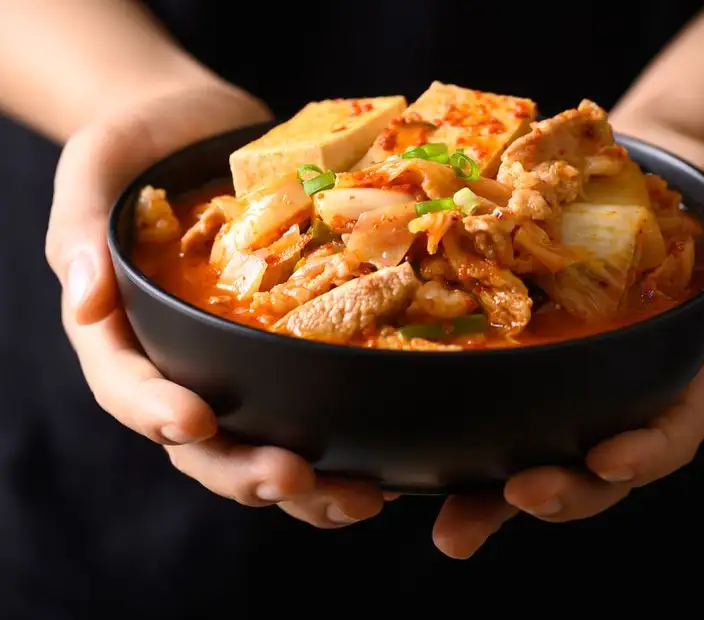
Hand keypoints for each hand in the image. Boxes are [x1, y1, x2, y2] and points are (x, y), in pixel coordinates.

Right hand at [45, 81, 384, 527]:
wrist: (198, 128)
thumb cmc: (139, 146)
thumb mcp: (95, 169)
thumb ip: (81, 232)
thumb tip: (86, 299)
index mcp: (124, 332)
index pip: (129, 387)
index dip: (156, 412)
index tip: (195, 421)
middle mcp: (181, 362)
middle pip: (202, 444)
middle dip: (245, 469)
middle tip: (295, 477)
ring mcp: (235, 363)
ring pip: (261, 445)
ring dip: (307, 485)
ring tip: (359, 497)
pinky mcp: (285, 349)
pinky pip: (309, 410)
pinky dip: (342, 448)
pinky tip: (382, 466)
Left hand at [430, 126, 703, 558]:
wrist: (649, 173)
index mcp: (680, 373)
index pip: (671, 429)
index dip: (644, 453)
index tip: (609, 460)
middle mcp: (622, 392)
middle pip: (596, 466)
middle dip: (561, 492)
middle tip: (518, 498)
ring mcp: (570, 386)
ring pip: (537, 457)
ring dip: (495, 500)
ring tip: (453, 528)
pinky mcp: (524, 365)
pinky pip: (492, 412)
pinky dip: (460, 449)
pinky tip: (415, 479)